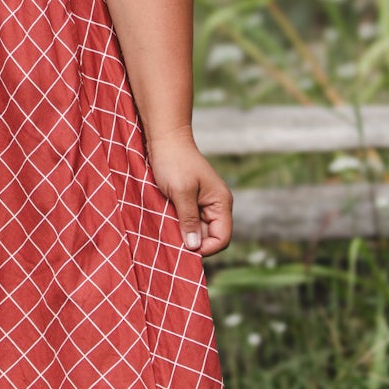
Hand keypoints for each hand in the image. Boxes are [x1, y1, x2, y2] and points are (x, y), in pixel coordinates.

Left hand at [146, 129, 232, 257]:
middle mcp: (216, 206)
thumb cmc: (174, 162)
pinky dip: (178, 225)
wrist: (166, 139)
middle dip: (192, 242)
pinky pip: (188, 221)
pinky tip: (166, 222)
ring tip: (167, 228)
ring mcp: (204, 204)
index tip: (184, 248)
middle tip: (171, 238)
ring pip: (197, 231)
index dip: (206, 248)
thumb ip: (188, 219)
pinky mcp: (191, 202)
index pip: (222, 238)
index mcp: (221, 202)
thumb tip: (194, 247)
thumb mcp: (181, 192)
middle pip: (209, 237)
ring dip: (183, 233)